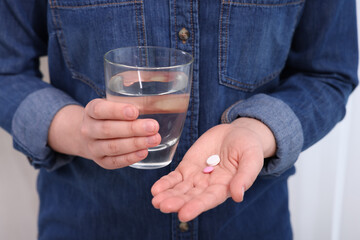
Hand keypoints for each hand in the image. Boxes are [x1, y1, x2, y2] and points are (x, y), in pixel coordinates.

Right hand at [48, 99, 160, 168]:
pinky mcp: (101, 161)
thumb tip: (157, 102)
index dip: (117, 111)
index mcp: (91, 110)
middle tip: (154, 126)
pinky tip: (144, 152)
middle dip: (133, 129)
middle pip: (108, 129)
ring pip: (113, 147)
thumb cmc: (110, 116)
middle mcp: (88, 129)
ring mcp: (92, 147)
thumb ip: (130, 102)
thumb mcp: (114, 104)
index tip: (135, 111)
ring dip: (135, 144)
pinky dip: (130, 158)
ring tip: (154, 140)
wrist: (91, 135)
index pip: (99, 110)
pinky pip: (115, 161)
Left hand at [151, 118, 275, 221]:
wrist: (236, 133)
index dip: (196, 207)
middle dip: (177, 202)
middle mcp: (208, 187)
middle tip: (163, 206)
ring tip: (155, 201)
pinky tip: (155, 189)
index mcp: (224, 188)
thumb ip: (245, 176)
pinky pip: (174, 177)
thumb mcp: (252, 159)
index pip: (209, 200)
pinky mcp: (187, 167)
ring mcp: (196, 177)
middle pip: (190, 197)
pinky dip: (165, 183)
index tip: (183, 214)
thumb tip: (238, 196)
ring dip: (167, 195)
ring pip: (179, 189)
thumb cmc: (248, 147)